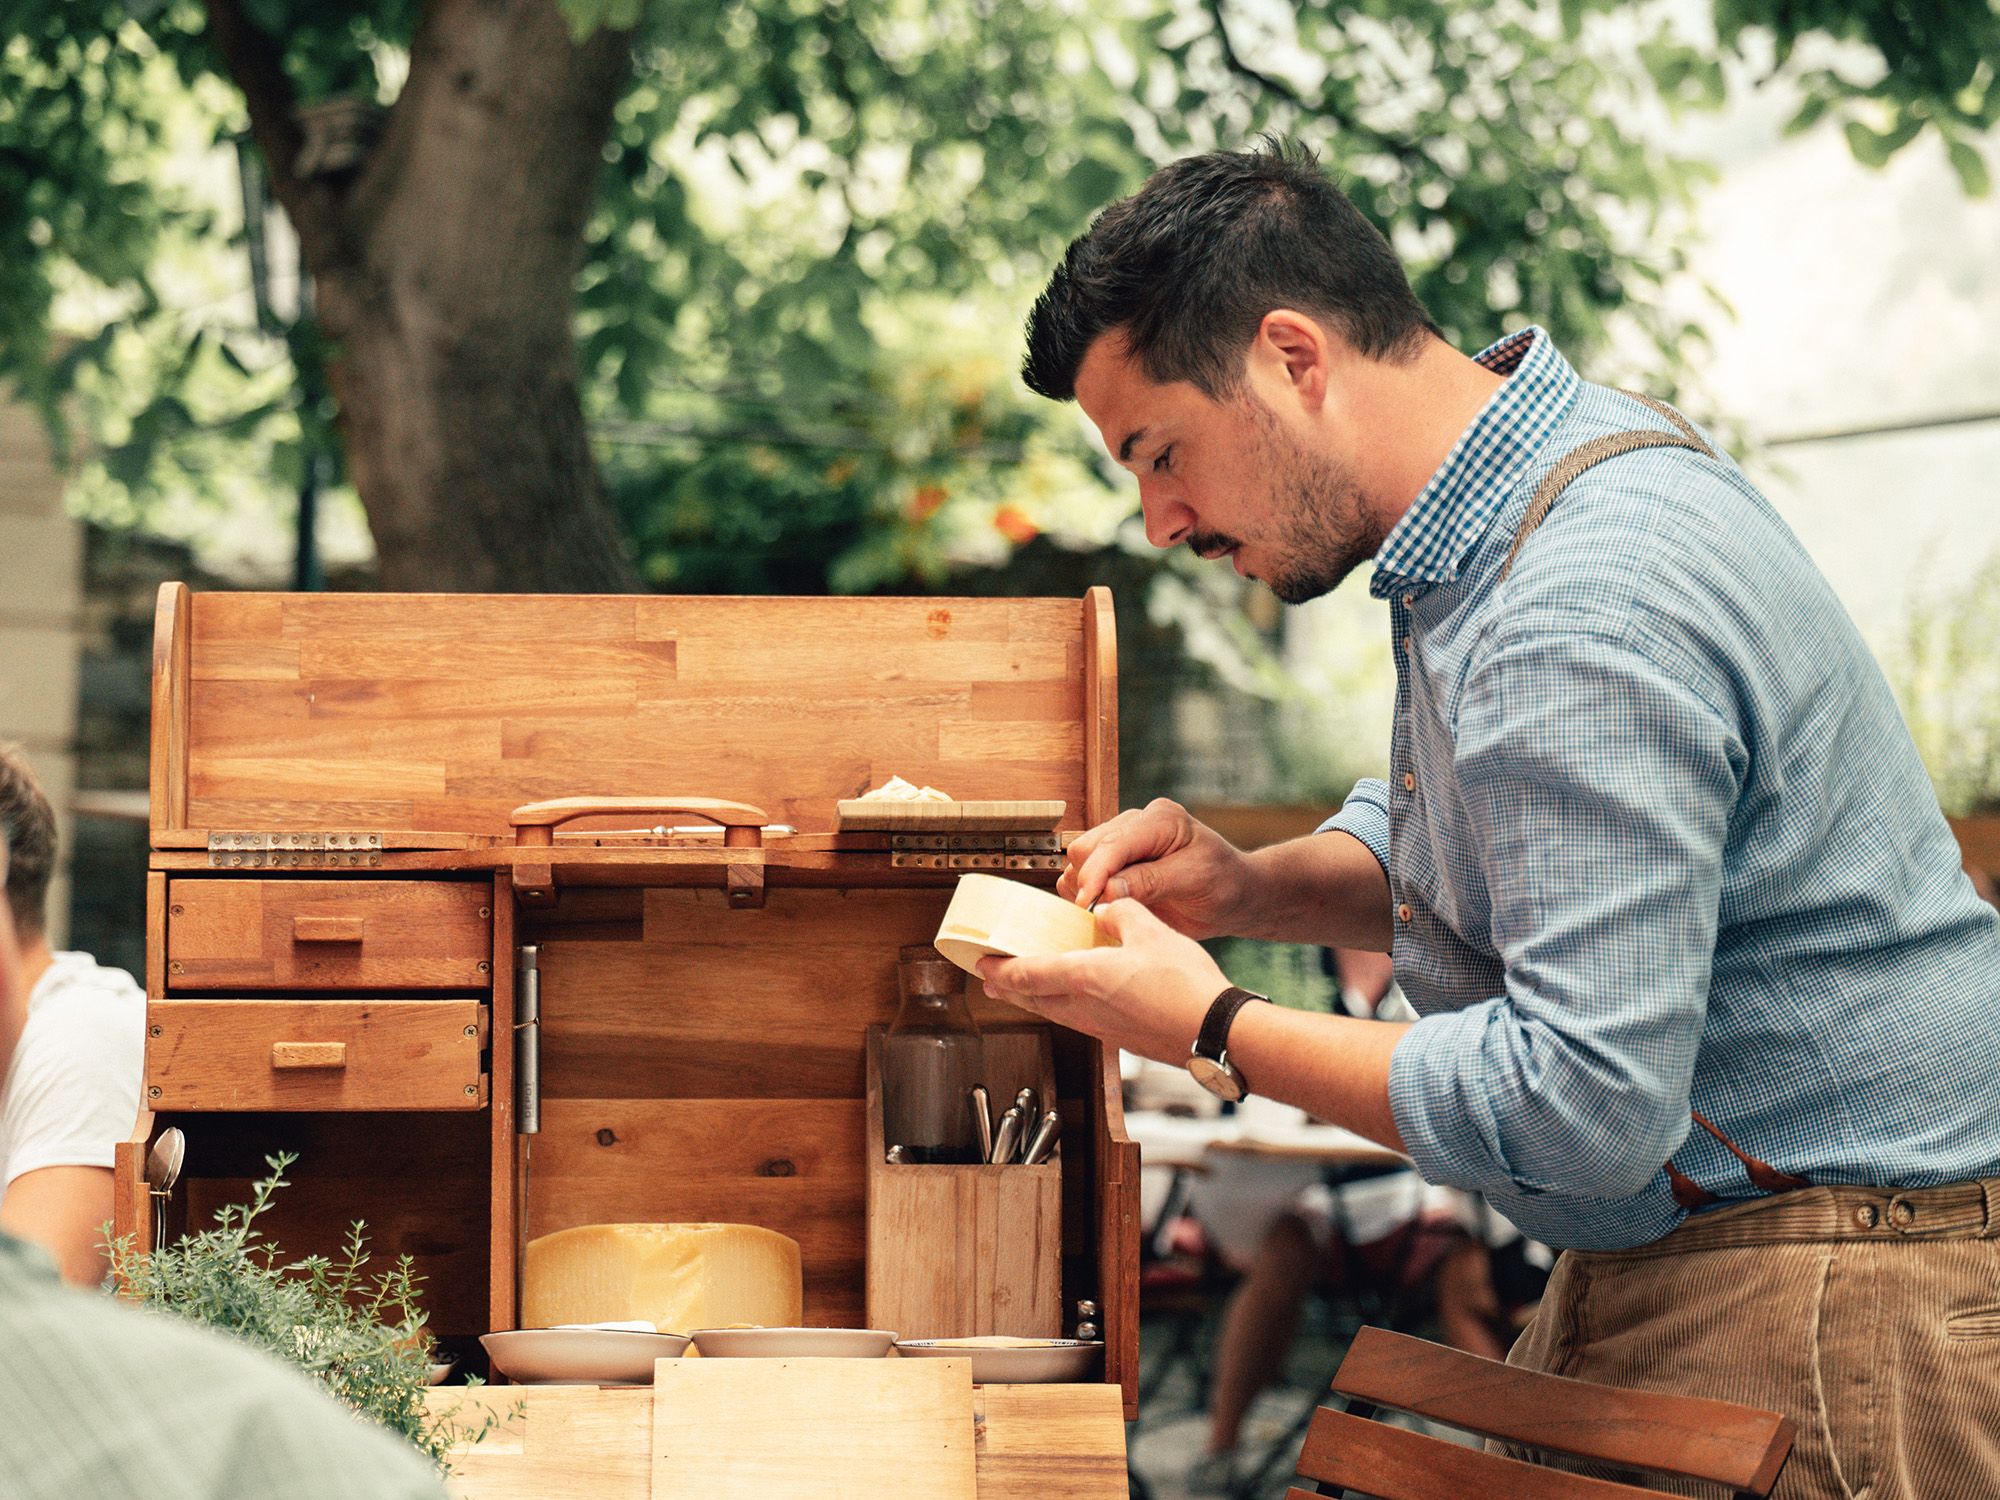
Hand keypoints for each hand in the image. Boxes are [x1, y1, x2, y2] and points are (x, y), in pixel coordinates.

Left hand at [975, 899, 1229, 1065]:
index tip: (981, 963)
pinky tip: (1080, 997)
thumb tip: (1107, 910)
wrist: (1215, 1033)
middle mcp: (1083, 1009)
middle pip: (1030, 1001)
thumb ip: (1123, 914)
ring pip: (1053, 1013)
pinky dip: (1064, 1006)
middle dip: (1008, 988)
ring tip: (1029, 986)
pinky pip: (1078, 1021)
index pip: (1024, 975)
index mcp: (1083, 978)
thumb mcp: (1151, 931)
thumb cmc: (1185, 986)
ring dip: (1034, 999)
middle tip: (993, 977)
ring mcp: (1101, 1029)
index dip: (998, 970)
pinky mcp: (1120, 1040)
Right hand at [1058, 798, 1251, 938]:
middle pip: (1086, 849)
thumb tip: (1105, 890)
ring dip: (1084, 889)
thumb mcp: (1194, 880)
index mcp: (1160, 819)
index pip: (1113, 844)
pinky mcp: (1114, 863)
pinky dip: (1085, 894)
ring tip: (1108, 912)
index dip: (1096, 874)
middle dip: (1088, 882)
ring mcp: (1121, 843)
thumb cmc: (1223, 884)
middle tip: (1103, 914)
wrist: (1232, 896)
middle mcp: (1134, 824)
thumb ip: (1150, 882)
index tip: (1087, 904)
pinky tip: (1106, 910)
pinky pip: (1082, 875)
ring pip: (1078, 862)